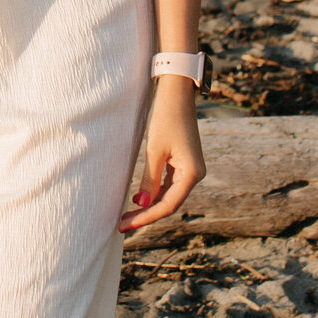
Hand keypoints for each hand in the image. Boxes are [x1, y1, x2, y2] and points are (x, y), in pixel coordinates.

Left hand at [117, 78, 204, 232]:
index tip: (125, 224)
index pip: (167, 205)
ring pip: (169, 195)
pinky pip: (170, 184)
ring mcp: (191, 169)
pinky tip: (140, 200)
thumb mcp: (154, 151)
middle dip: (146, 214)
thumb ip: (149, 180)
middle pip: (169, 203)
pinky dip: (155, 192)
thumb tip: (141, 204)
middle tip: (122, 224)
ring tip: (128, 215)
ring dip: (150, 205)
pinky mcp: (185, 162)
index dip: (146, 217)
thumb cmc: (166, 118)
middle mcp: (195, 175)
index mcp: (192, 174)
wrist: (177, 94)